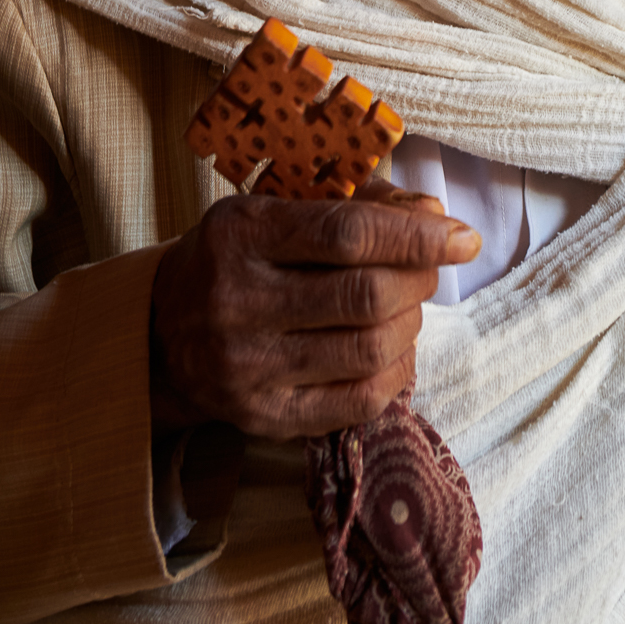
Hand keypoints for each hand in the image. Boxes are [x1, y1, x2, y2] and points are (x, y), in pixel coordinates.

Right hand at [150, 181, 480, 440]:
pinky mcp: (263, 417)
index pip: (347, 234)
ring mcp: (248, 367)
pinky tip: (393, 350)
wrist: (161, 333)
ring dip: (411, 323)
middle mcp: (238, 301)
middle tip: (428, 270)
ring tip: (406, 307)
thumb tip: (435, 218)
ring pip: (370, 349)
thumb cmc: (237, 258)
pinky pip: (358, 401)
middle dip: (419, 279)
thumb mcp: (276, 209)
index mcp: (242, 234)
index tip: (462, 236)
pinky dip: (396, 372)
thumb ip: (355, 206)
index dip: (416, 235)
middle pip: (365, 295)